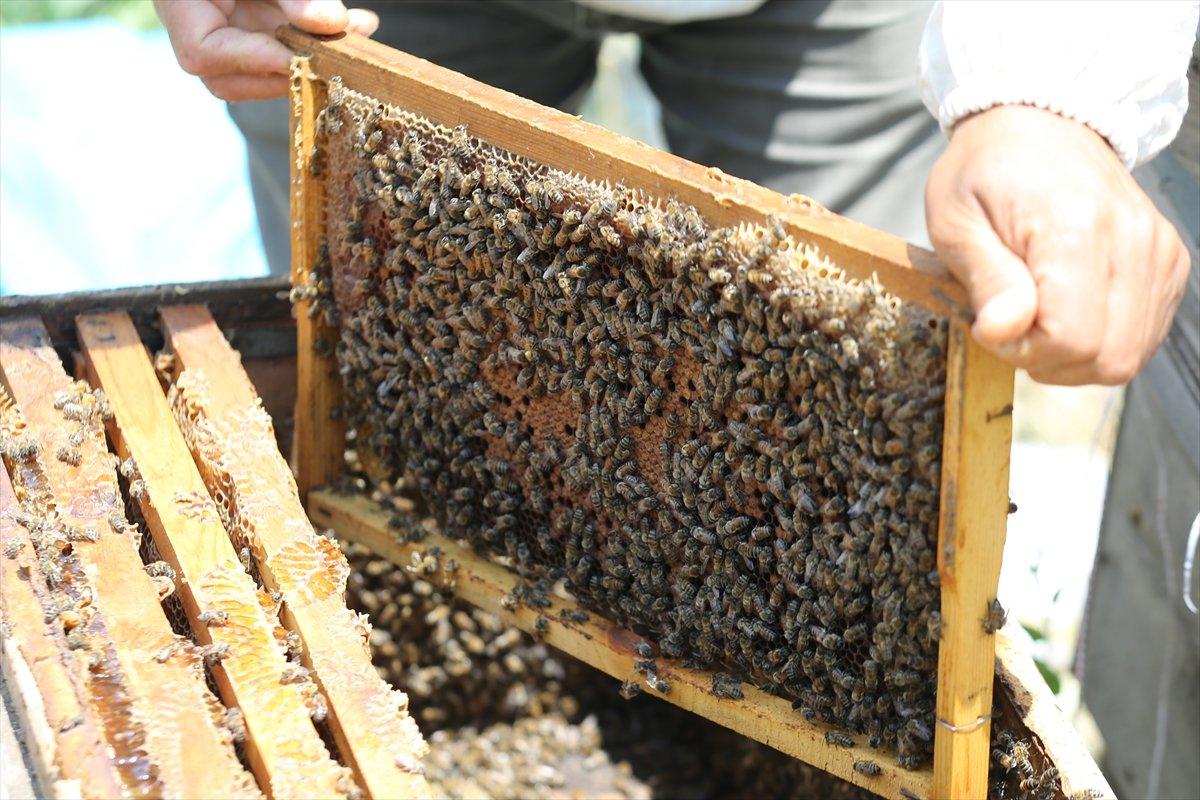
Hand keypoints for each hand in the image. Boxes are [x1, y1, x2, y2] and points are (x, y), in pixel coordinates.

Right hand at [154, 0, 378, 100]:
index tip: (298, 57)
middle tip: (338, 54)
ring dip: (312, 57)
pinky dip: (317, 40)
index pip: (201, 52)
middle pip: (230, 76)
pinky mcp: (252, 24)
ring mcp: (224, 26)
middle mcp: (196, 20)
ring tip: (359, 30)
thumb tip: (331, 23)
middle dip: (287, 70)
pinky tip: (357, 25)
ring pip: (261, 68)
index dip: (251, 61)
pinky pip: (282, 45)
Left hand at [925, 105, 1189, 384]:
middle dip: (1049, 360)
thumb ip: (986, 281)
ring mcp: (1158, 250)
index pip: (1070, 339)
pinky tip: (1066, 310)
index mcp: (1075, 227)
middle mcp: (1131, 239)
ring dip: (1074, 355)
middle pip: (1108, 357)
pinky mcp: (1168, 261)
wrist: (1038, 122)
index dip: (1023, 350)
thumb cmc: (984, 170)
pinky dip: (1101, 339)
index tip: (991, 322)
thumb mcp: (956, 222)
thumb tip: (1003, 331)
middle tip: (1010, 324)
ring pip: (1129, 355)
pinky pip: (1143, 334)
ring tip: (1036, 315)